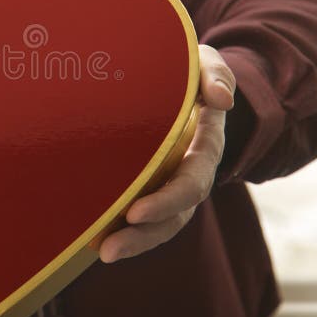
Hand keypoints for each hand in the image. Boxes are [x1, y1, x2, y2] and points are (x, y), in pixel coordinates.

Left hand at [99, 44, 234, 263]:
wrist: (179, 78)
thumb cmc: (188, 69)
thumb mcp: (204, 62)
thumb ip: (215, 73)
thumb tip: (221, 100)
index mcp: (205, 147)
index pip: (191, 182)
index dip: (166, 201)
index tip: (134, 212)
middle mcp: (190, 172)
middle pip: (175, 215)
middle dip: (144, 234)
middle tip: (109, 249)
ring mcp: (170, 182)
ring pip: (160, 224)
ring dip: (134, 243)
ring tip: (103, 254)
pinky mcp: (149, 184)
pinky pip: (143, 216)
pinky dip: (124, 230)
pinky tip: (95, 241)